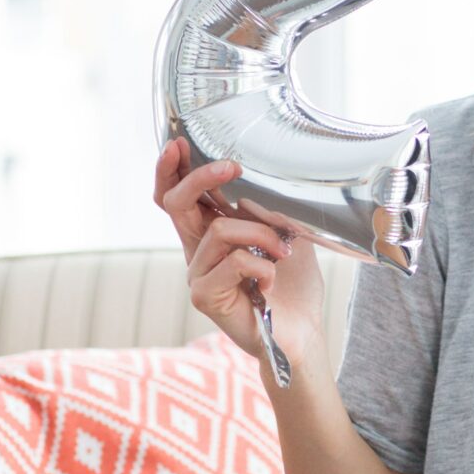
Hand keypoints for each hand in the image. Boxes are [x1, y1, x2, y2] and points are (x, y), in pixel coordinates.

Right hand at [153, 137, 326, 368]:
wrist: (302, 331)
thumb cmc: (293, 283)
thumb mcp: (286, 233)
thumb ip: (266, 209)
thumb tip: (254, 187)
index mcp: (211, 230)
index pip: (177, 196)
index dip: (171, 169)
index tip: (178, 143)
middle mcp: (198, 249)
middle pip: (177, 202)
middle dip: (203, 177)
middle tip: (232, 167)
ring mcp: (198, 273)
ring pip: (219, 230)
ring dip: (261, 234)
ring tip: (282, 252)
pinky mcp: (204, 296)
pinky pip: (233, 262)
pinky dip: (262, 267)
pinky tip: (270, 284)